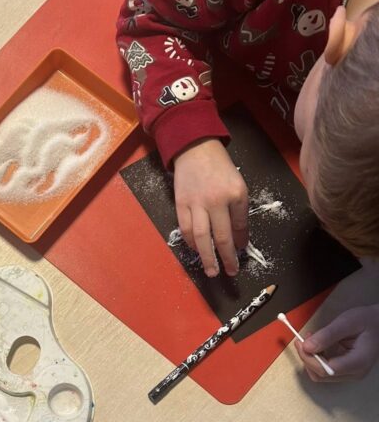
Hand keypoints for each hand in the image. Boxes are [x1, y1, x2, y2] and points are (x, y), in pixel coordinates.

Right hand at [173, 139, 248, 277]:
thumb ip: (239, 210)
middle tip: (231, 272)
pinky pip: (185, 229)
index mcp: (235, 194)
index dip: (241, 242)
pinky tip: (197, 250)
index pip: (240, 226)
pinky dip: (191, 243)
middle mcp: (216, 201)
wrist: (195, 149)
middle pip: (221, 237)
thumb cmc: (220, 168)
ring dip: (207, 257)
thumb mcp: (238, 185)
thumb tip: (237, 237)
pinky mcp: (181, 204)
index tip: (240, 251)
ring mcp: (196, 204)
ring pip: (201, 238)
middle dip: (227, 258)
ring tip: (212, 271)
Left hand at [295, 305, 378, 380]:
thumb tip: (307, 346)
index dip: (309, 358)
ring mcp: (350, 374)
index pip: (327, 369)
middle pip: (321, 374)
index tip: (301, 343)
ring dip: (310, 359)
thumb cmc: (368, 321)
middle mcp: (355, 373)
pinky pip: (324, 371)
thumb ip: (327, 335)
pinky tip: (317, 346)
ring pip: (320, 375)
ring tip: (311, 340)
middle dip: (307, 358)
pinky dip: (315, 359)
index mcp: (359, 362)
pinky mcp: (345, 371)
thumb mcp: (347, 322)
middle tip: (302, 339)